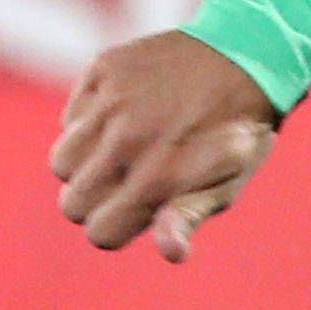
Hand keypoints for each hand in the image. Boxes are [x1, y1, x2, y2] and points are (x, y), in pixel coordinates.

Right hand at [51, 30, 280, 261]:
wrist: (249, 56)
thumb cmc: (237, 134)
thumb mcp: (227, 183)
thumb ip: (188, 217)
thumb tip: (171, 253)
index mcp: (159, 177)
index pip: (100, 233)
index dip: (117, 228)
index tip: (136, 211)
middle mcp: (128, 139)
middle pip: (72, 204)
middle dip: (97, 202)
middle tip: (127, 182)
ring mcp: (112, 100)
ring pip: (62, 162)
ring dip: (85, 165)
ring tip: (120, 152)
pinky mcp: (103, 69)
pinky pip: (70, 117)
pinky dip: (88, 124)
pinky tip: (125, 115)